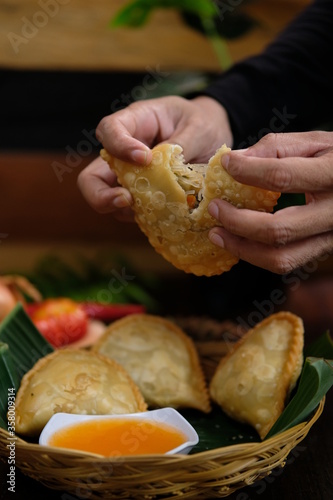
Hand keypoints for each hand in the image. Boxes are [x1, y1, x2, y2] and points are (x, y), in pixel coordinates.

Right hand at [78, 95, 232, 217]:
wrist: (213, 139)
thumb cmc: (203, 124)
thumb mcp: (200, 126)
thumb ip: (184, 143)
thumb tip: (169, 167)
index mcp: (135, 123)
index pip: (109, 130)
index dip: (119, 145)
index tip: (145, 158)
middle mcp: (123, 154)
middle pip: (91, 177)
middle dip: (100, 194)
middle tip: (126, 200)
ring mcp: (129, 179)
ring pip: (107, 200)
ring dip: (123, 210)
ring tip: (150, 211)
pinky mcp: (142, 198)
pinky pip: (132, 213)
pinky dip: (143, 218)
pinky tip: (163, 218)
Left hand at [208, 131, 332, 273]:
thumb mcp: (316, 142)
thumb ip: (276, 147)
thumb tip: (235, 159)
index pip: (283, 177)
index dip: (248, 172)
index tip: (226, 165)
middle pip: (278, 230)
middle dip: (237, 222)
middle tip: (214, 208)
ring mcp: (330, 237)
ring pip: (280, 257)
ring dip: (241, 249)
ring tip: (217, 234)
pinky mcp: (322, 250)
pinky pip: (285, 261)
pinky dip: (256, 255)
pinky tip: (238, 241)